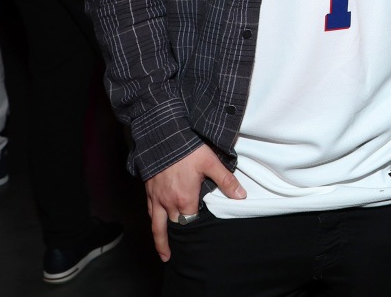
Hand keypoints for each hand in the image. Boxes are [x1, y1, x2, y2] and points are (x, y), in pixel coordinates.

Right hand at [144, 144, 245, 260]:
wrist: (163, 137)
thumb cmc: (188, 149)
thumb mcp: (211, 163)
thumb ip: (226, 181)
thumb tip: (241, 196)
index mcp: (184, 200)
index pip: (191, 222)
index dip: (197, 226)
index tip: (202, 229)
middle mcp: (168, 203)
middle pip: (175, 226)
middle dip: (180, 237)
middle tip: (184, 251)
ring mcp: (156, 198)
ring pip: (157, 226)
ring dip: (161, 240)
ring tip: (165, 254)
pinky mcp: (148, 191)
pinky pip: (149, 213)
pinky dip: (153, 223)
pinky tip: (156, 226)